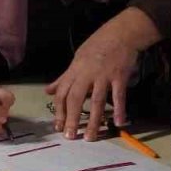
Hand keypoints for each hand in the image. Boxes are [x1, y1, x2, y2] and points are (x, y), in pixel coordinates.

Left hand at [46, 8, 158, 141]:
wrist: (122, 32)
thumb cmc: (99, 45)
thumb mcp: (78, 58)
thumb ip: (64, 77)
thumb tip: (48, 90)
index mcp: (75, 69)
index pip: (62, 92)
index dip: (59, 110)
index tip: (57, 126)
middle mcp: (87, 73)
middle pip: (75, 98)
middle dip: (71, 119)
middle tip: (69, 137)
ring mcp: (104, 75)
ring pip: (96, 101)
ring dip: (93, 120)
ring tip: (90, 137)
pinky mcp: (119, 76)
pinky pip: (119, 95)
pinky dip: (119, 109)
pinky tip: (119, 122)